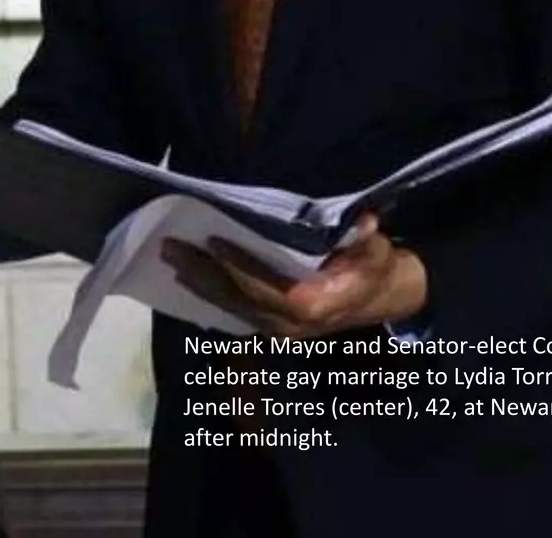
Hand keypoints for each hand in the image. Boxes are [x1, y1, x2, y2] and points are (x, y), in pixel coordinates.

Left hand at [160, 213, 427, 337]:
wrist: (381, 298)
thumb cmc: (373, 268)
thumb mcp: (375, 250)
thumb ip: (364, 238)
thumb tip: (365, 222)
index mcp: (314, 305)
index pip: (267, 287)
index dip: (239, 266)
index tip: (213, 241)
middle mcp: (290, 325)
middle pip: (238, 299)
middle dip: (202, 274)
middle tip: (170, 248)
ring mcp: (278, 330)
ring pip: (230, 308)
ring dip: (198, 284)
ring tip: (171, 259)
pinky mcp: (270, 327)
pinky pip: (233, 312)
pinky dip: (209, 295)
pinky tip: (187, 277)